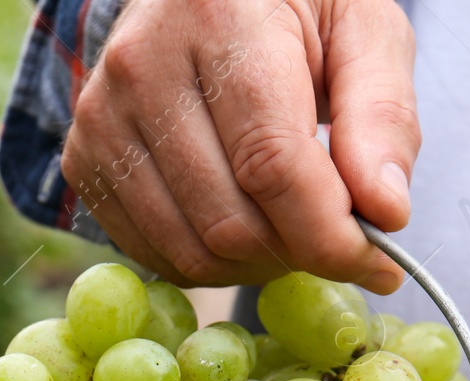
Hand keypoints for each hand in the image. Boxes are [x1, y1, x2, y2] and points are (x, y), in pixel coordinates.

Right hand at [61, 0, 418, 291]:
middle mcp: (141, 65)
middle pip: (229, 220)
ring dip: (257, 266)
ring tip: (293, 230)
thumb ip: (383, 117)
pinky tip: (243, 224)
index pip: (272, 163)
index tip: (380, 265)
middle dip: (299, 254)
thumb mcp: (363, 30)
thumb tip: (385, 214)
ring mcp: (100, 116)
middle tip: (339, 241)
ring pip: (189, 250)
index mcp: (220, 17)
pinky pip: (153, 253)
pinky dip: (211, 263)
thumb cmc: (294, 6)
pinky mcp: (83, 157)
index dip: (330, 234)